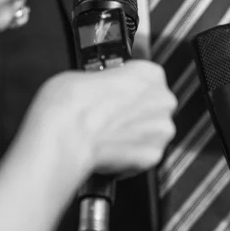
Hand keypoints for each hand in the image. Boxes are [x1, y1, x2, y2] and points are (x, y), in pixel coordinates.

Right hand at [26, 61, 176, 183]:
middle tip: (109, 117)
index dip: (129, 87)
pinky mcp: (153, 156)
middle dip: (134, 113)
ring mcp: (161, 130)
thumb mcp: (84, 73)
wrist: (66, 137)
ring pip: (151, 132)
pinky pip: (143, 155)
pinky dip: (129, 157)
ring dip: (134, 135)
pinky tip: (109, 152)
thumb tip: (100, 88)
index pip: (146, 77)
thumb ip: (106, 80)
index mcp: (150, 73)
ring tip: (107, 136)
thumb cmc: (72, 104)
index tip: (117, 93)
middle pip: (153, 106)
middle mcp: (163, 100)